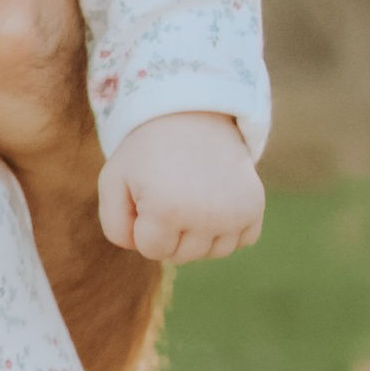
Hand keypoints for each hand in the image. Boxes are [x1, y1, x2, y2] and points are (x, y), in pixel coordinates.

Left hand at [98, 111, 264, 264]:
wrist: (191, 115)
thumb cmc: (147, 153)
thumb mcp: (114, 181)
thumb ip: (114, 226)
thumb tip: (142, 251)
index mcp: (167, 210)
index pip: (152, 250)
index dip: (144, 227)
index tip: (147, 196)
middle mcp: (206, 216)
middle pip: (182, 255)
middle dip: (170, 231)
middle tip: (170, 191)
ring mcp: (235, 213)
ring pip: (212, 253)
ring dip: (200, 234)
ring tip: (192, 195)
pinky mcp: (255, 208)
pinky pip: (241, 241)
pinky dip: (228, 228)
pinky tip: (216, 200)